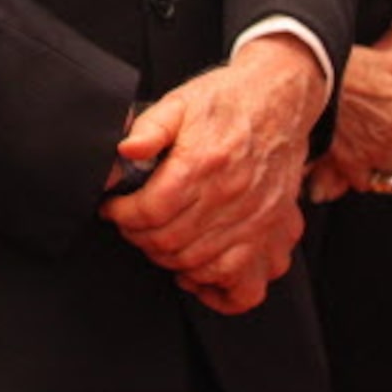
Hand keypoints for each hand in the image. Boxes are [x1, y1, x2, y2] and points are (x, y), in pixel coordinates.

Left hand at [102, 36, 323, 313]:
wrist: (279, 102)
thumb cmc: (226, 103)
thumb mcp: (179, 102)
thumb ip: (147, 128)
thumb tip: (123, 152)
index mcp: (203, 163)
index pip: (151, 211)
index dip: (122, 215)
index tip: (113, 209)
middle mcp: (232, 197)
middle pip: (171, 242)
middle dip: (139, 238)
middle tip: (131, 225)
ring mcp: (256, 222)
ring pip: (201, 266)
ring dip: (170, 260)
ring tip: (158, 242)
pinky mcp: (274, 235)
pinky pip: (246, 286)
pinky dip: (218, 290)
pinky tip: (198, 274)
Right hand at [305, 36, 391, 202]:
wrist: (306, 77)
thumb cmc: (342, 64)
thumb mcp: (378, 58)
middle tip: (388, 131)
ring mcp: (376, 150)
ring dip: (386, 162)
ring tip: (371, 147)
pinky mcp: (352, 163)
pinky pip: (367, 181)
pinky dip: (361, 174)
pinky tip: (354, 159)